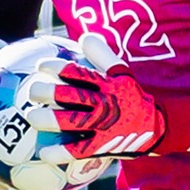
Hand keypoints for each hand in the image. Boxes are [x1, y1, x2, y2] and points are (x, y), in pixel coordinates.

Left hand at [21, 32, 189, 160]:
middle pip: (74, 96)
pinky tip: (44, 153)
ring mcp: (105, 126)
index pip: (81, 73)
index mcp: (107, 85)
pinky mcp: (104, 146)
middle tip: (32, 90)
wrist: (157, 127)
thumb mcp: (123, 74)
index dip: (60, 68)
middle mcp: (105, 104)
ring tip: (31, 117)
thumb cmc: (132, 97)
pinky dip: (62, 152)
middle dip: (51, 92)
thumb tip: (84, 36)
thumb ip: (102, 55)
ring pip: (74, 122)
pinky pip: (80, 150)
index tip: (41, 65)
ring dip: (52, 120)